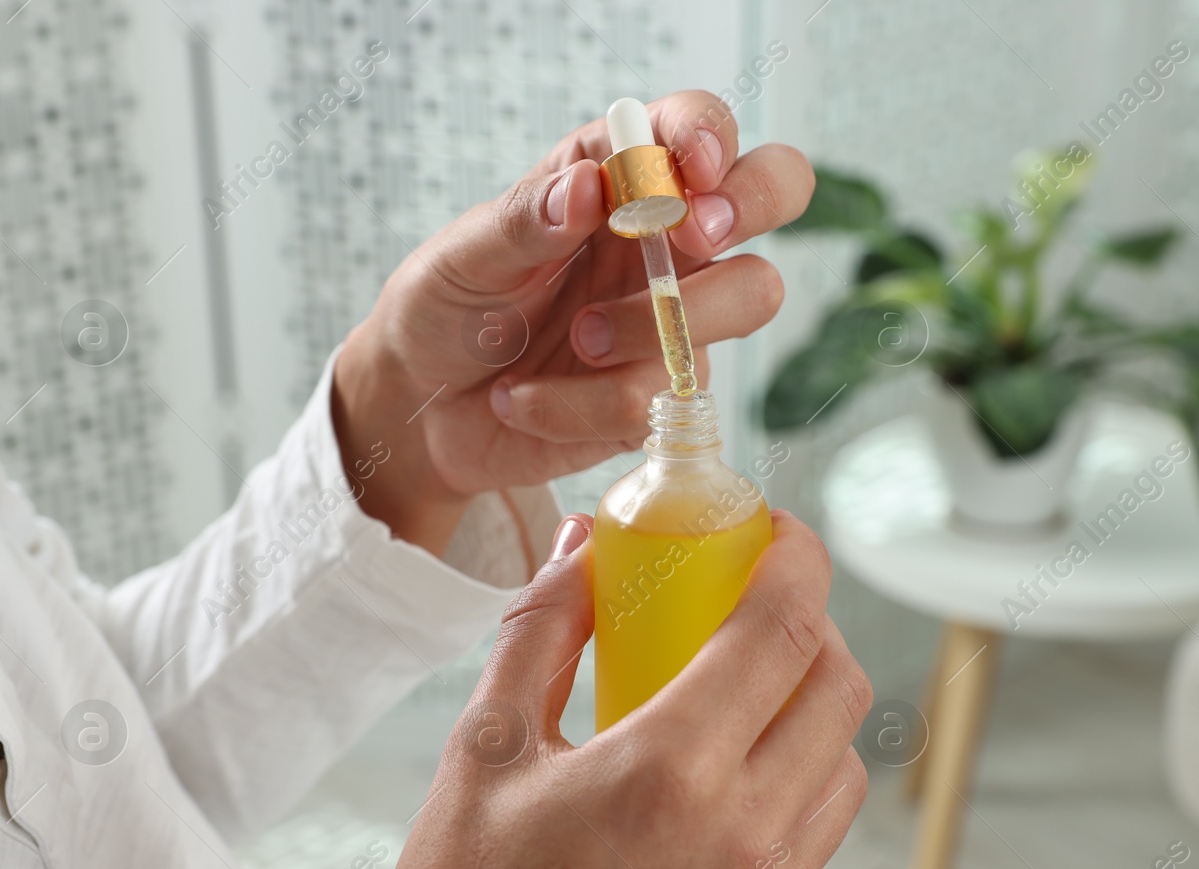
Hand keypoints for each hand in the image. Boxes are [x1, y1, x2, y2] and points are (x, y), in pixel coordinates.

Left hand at [329, 90, 813, 552]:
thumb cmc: (447, 310)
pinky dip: (578, 406)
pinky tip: (526, 402)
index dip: (707, 137)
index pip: (695, 127)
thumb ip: (527, 221)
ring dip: (654, 323)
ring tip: (575, 338)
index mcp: (617, 178)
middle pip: (772, 192)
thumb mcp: (464, 257)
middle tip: (691, 239)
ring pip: (748, 296)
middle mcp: (666, 238)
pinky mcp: (666, 393)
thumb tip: (590, 188)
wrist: (426, 410)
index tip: (690, 171)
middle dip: (753, 202)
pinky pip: (658, 398)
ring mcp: (678, 316)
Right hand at [334, 511, 871, 868]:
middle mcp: (737, 838)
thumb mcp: (482, 751)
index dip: (796, 560)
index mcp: (665, 775)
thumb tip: (583, 551)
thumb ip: (543, 632)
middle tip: (752, 607)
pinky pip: (813, 840)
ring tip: (740, 695)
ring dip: (811, 709)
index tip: (775, 533)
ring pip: (844, 768)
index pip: (784, 631)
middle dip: (811, 625)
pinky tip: (723, 781)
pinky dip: (794, 785)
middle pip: (840, 690)